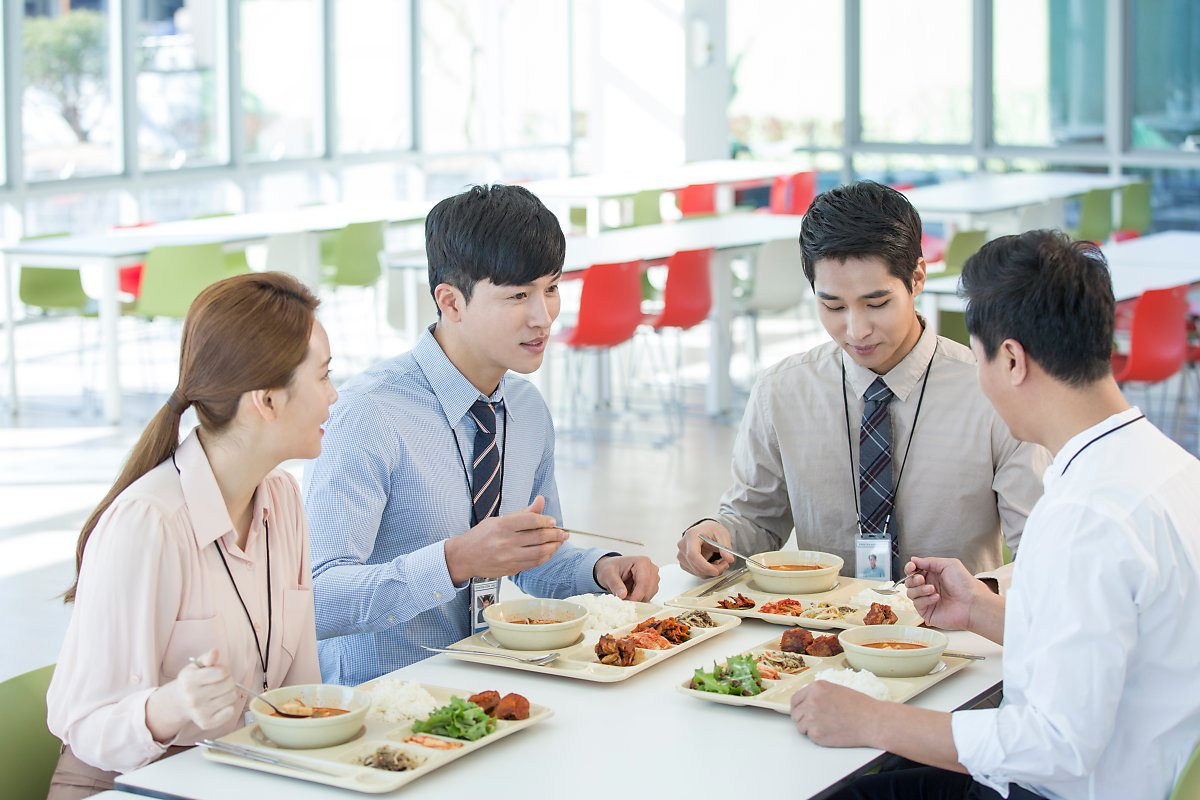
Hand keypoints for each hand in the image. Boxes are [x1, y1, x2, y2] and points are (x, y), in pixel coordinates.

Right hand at [146, 648, 239, 741]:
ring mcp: (199, 712)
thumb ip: (207, 658)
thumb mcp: (196, 666)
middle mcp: (193, 698)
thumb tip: (215, 651)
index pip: (222, 672)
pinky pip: (230, 712)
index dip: (224, 670)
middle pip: (229, 685)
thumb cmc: (191, 681)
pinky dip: (228, 707)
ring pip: (232, 697)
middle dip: (228, 681)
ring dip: (230, 693)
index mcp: (189, 681)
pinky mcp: (206, 723)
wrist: (179, 702)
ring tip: (220, 693)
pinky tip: (219, 704)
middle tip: (220, 683)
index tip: (219, 673)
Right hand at [444, 496, 566, 584]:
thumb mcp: (499, 520)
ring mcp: (509, 557)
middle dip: (556, 534)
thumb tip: (540, 501)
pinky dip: (545, 557)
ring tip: (559, 542)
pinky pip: (534, 563)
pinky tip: (549, 551)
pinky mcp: (511, 569)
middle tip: (563, 532)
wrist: (464, 557)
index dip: (546, 520)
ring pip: (540, 552)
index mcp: (502, 526)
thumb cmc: (481, 536)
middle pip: (539, 537)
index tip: (553, 521)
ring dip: (554, 547)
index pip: (531, 521)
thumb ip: (523, 513)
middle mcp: (506, 542)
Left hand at [594, 555, 659, 601]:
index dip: (636, 595)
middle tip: (623, 598)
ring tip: (625, 594)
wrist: (612, 568)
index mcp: (642, 562)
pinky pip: (648, 596)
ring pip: (649, 595)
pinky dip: (639, 599)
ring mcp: (654, 577)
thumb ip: (615, 584)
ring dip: (637, 599)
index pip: (644, 582)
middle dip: (636, 598)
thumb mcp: (608, 574)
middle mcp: (651, 569)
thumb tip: (622, 595)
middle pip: (649, 590)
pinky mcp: (652, 585)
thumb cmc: (611, 568)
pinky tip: (630, 594)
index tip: (626, 601)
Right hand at [676, 520, 734, 577]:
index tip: (716, 571)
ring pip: (697, 572)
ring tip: (719, 562)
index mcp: (691, 536)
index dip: (704, 566)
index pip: (693, 555)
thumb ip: (725, 547)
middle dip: (713, 569)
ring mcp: (681, 555)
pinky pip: (696, 573)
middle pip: (695, 566)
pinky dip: (706, 572)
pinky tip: (711, 564)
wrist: (706, 530)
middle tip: (725, 564)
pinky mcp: (684, 563)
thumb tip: (729, 559)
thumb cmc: (711, 530)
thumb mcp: (722, 535)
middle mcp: (683, 546)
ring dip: (711, 571)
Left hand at [790, 681, 881, 747]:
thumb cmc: (860, 707)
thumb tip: (806, 702)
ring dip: (810, 728)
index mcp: (816, 687)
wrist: (872, 721)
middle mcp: (811, 701)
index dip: (798, 707)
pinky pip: (810, 737)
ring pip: (801, 726)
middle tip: (816, 722)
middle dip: (803, 719)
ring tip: (827, 727)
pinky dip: (818, 737)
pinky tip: (831, 732)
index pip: (795, 699)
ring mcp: (812, 717)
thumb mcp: (836, 690)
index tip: (801, 712)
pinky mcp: (816, 734)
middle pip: (795, 714)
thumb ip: (818, 695)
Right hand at [905, 556, 985, 630]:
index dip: (910, 568)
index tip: (912, 567)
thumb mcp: (948, 564)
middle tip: (922, 579)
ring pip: (910, 593)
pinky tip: (936, 597)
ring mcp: (927, 599)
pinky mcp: (927, 611)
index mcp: (933, 575)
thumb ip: (929, 561)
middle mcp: (929, 587)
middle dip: (913, 579)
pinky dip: (925, 599)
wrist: (972, 604)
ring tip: (932, 589)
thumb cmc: (965, 585)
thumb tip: (914, 559)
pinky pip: (917, 604)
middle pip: (909, 582)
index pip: (914, 571)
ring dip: (920, 589)